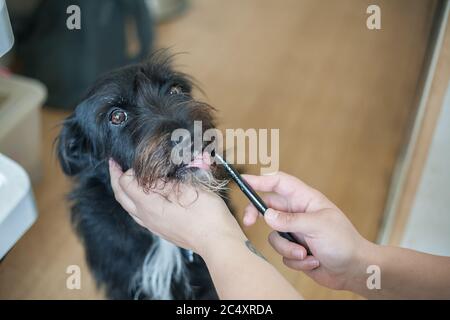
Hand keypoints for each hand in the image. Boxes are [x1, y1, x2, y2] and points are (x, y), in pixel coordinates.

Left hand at [108, 159, 244, 254]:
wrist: (218, 242)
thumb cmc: (207, 216)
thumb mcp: (187, 189)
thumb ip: (165, 181)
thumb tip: (151, 174)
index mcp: (150, 206)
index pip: (126, 184)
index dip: (127, 170)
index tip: (130, 159)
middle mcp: (147, 218)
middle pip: (122, 197)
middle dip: (116, 179)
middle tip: (113, 164)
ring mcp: (154, 227)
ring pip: (129, 208)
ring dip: (124, 192)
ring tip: (124, 179)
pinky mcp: (162, 230)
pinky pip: (140, 215)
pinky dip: (134, 202)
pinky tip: (143, 198)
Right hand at [243, 172, 370, 289]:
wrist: (354, 270)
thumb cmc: (343, 242)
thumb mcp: (318, 226)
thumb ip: (290, 220)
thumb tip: (267, 215)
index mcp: (306, 199)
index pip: (279, 183)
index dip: (261, 180)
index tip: (243, 181)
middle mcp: (298, 213)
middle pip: (267, 207)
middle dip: (258, 216)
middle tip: (250, 223)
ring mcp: (295, 231)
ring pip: (274, 236)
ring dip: (288, 248)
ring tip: (306, 253)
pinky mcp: (294, 249)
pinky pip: (282, 253)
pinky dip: (296, 260)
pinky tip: (314, 261)